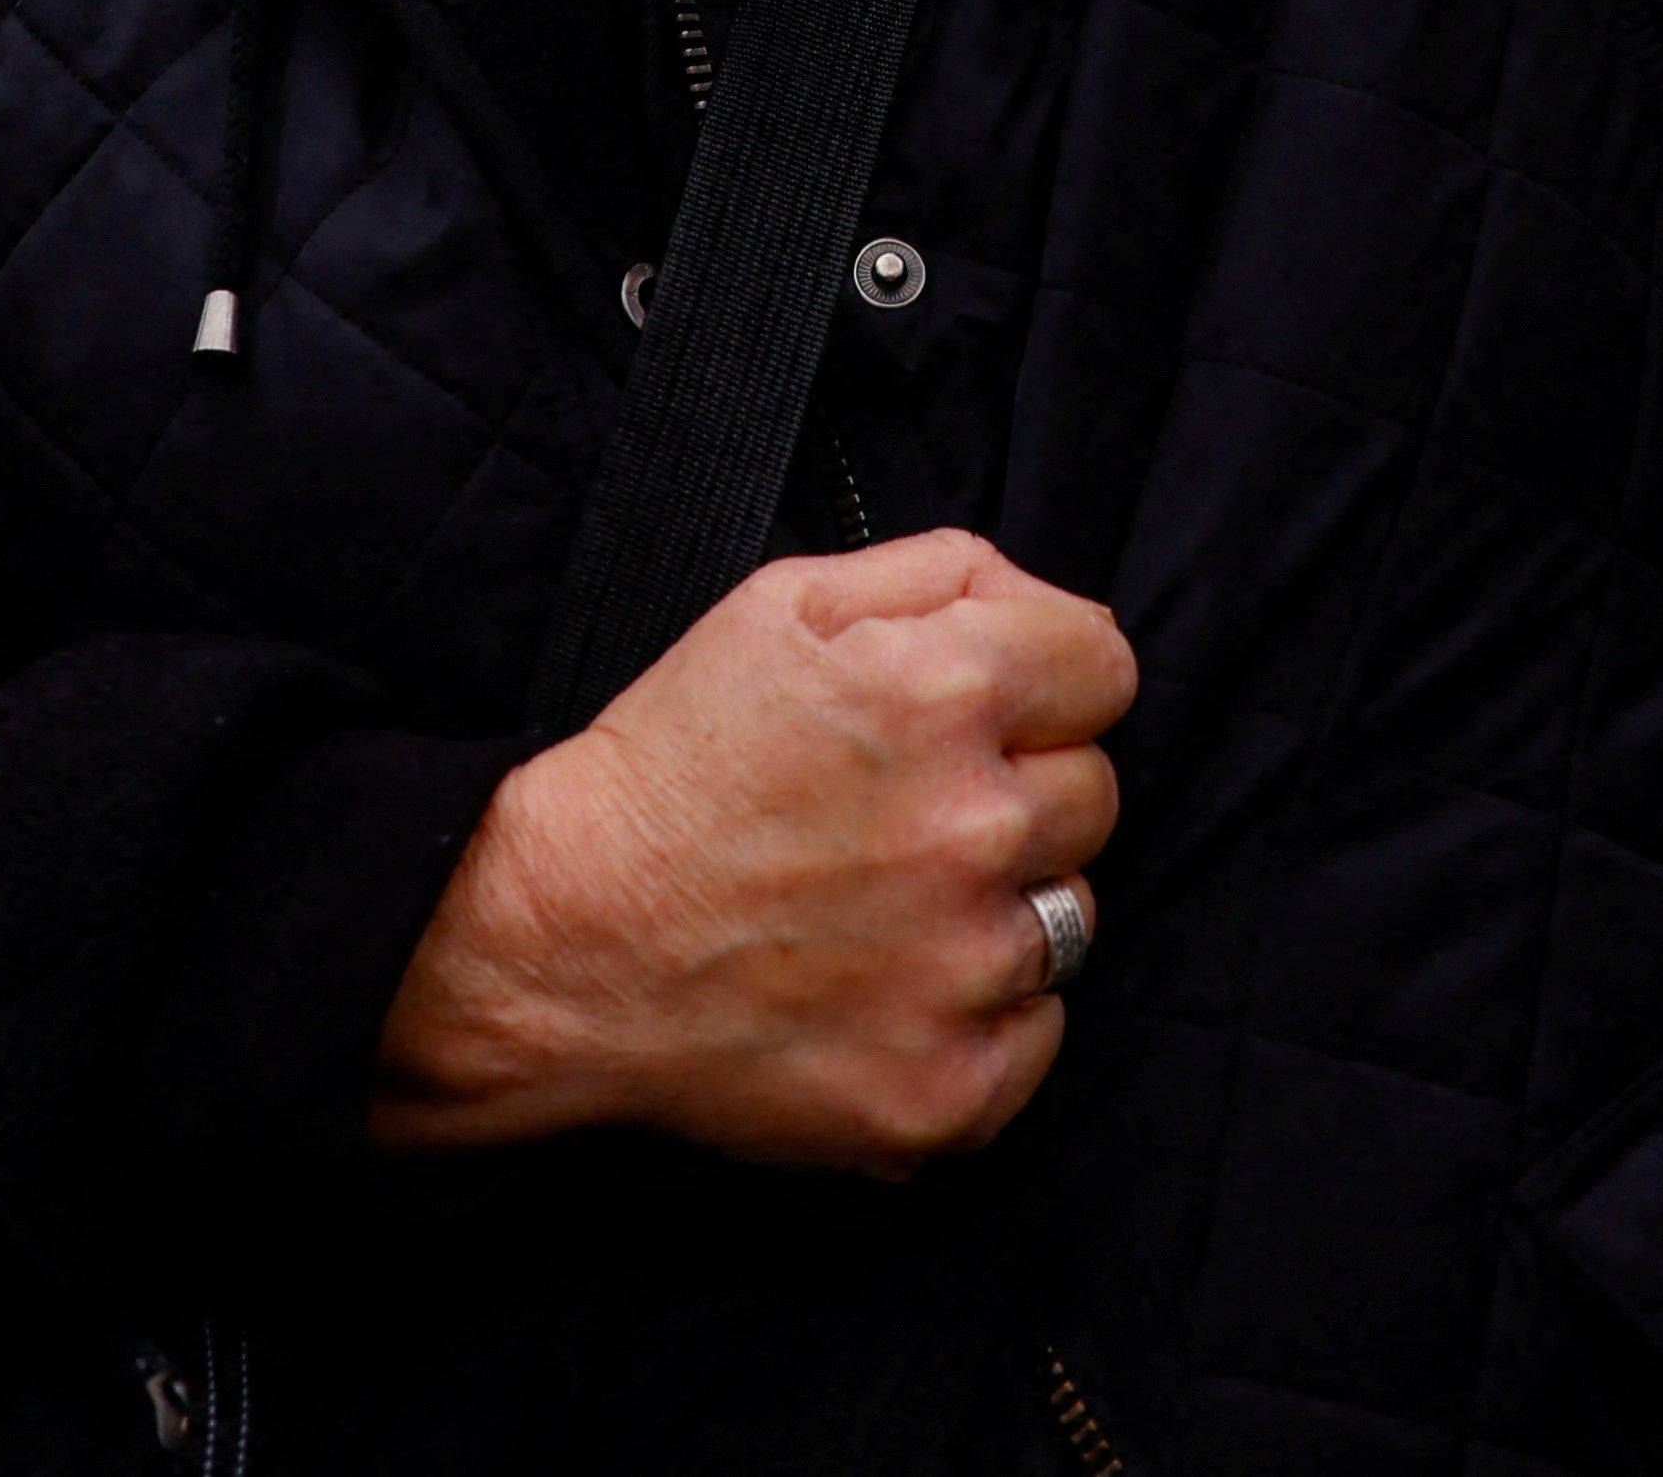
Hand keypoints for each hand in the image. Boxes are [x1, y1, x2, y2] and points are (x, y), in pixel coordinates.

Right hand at [376, 532, 1136, 1170]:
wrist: (557, 941)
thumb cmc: (669, 765)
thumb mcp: (782, 605)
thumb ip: (943, 575)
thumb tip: (1042, 609)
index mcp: (945, 692)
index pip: (1105, 666)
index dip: (1042, 681)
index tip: (983, 715)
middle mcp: (975, 829)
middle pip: (1092, 794)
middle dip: (1015, 791)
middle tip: (900, 816)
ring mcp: (967, 971)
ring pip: (1072, 916)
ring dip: (1000, 906)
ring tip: (884, 906)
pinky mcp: (949, 1088)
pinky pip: (1038, 1034)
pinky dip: (978, 1018)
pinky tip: (886, 990)